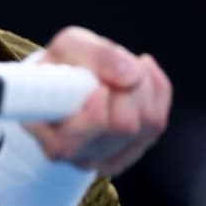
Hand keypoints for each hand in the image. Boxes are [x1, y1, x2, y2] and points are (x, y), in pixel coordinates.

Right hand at [26, 26, 171, 175]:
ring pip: (146, 125)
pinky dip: (156, 91)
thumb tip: (130, 75)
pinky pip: (158, 123)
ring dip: (143, 86)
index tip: (100, 87)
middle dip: (127, 88)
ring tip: (124, 68)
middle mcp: (75, 155)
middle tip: (113, 67)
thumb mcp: (68, 46)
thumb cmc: (62, 64)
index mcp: (46, 134)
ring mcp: (104, 159)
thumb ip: (95, 55)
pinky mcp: (129, 153)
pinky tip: (140, 75)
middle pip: (123, 127)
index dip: (94, 113)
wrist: (67, 78)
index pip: (73, 142)